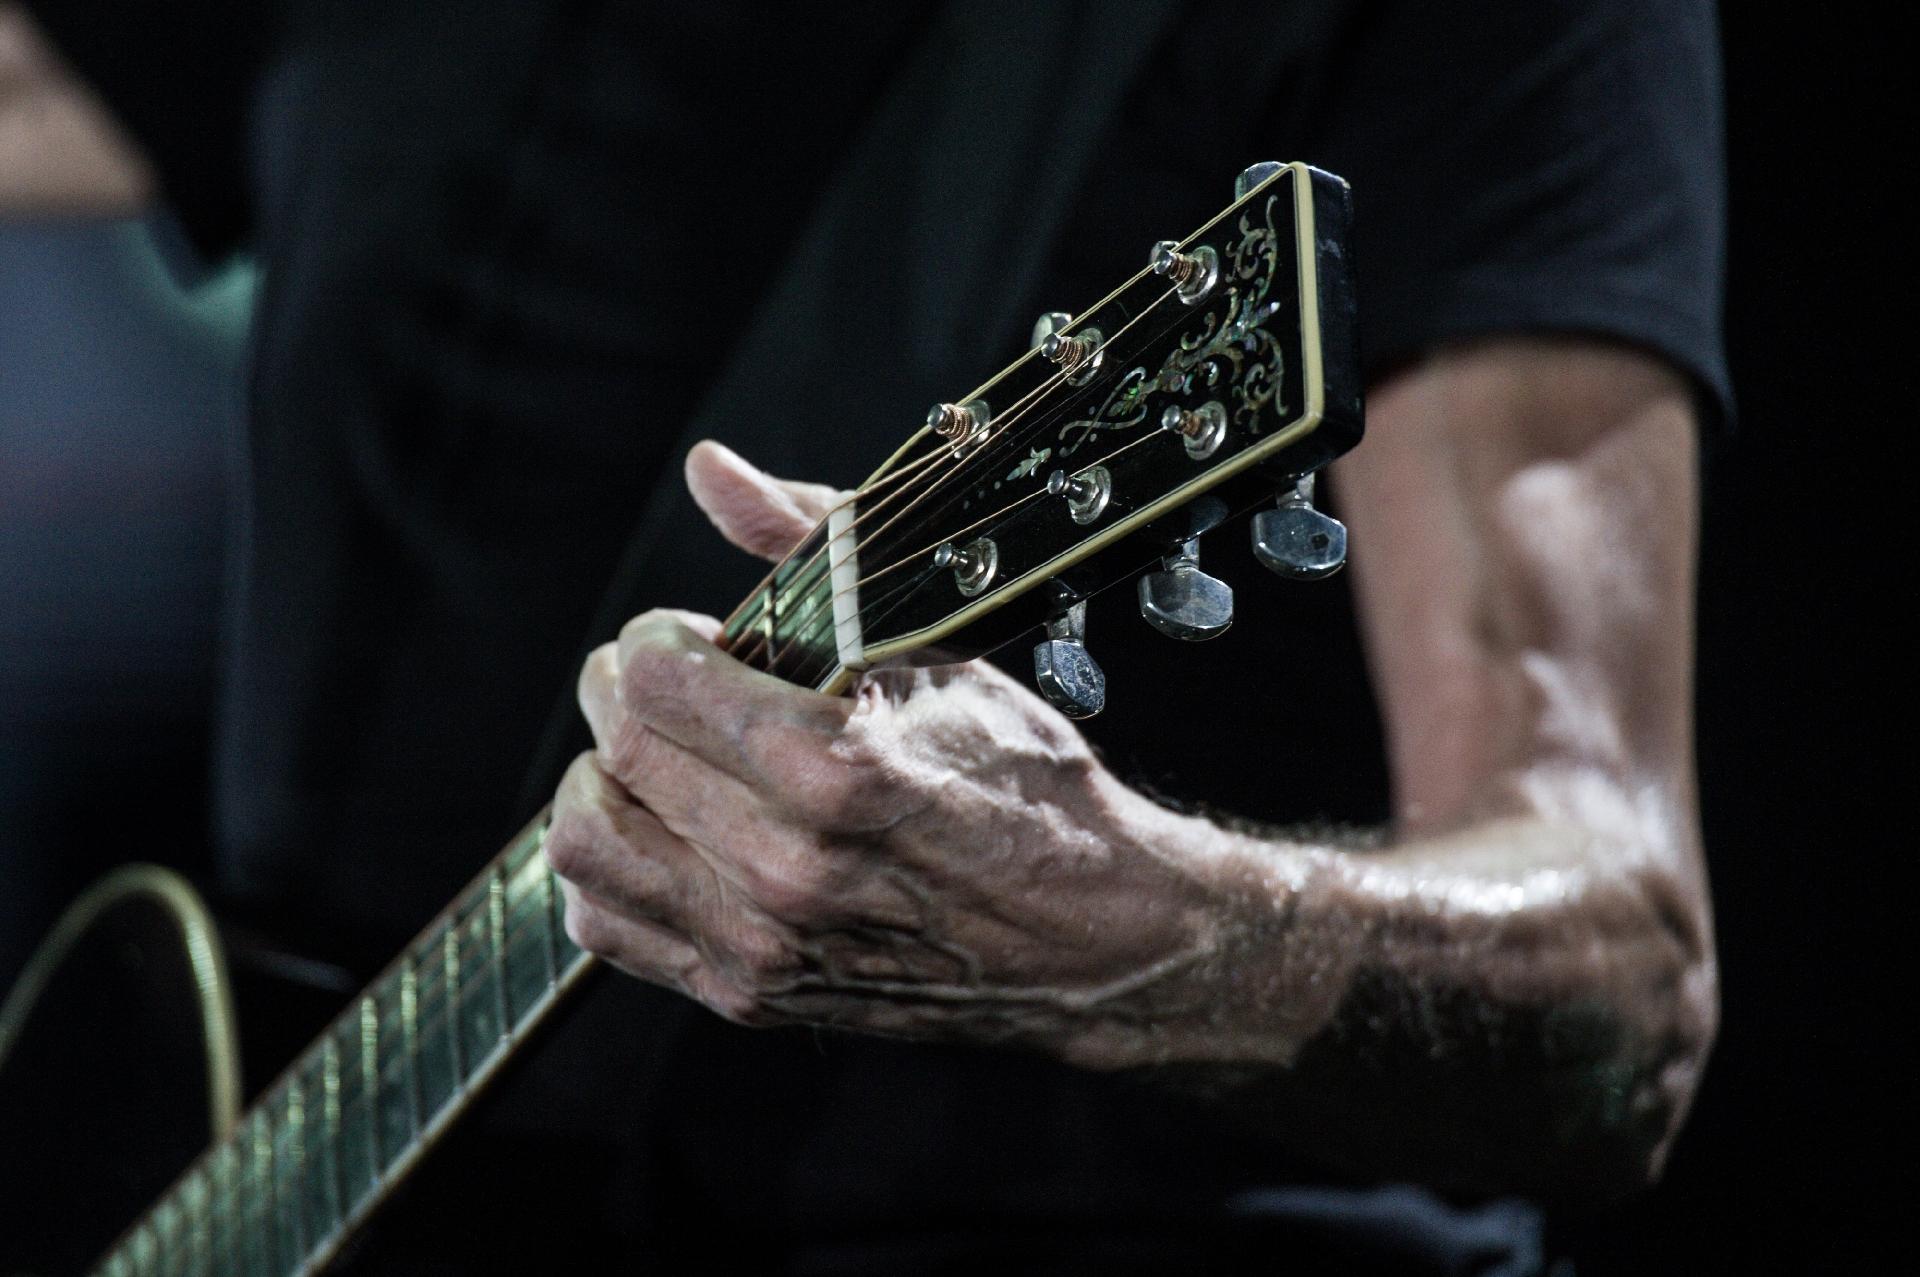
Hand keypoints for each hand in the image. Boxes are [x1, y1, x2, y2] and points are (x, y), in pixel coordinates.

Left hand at [543, 442, 1233, 1067]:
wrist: (1088, 931)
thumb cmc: (1020, 782)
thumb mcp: (936, 648)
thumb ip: (808, 551)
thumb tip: (710, 470)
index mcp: (835, 767)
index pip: (652, 680)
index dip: (657, 639)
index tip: (693, 638)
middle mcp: (786, 865)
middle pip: (619, 751)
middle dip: (622, 692)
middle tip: (667, 682)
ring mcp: (761, 941)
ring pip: (585, 841)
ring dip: (605, 777)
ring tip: (660, 757)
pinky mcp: (748, 992)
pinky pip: (604, 922)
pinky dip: (614, 863)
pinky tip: (667, 828)